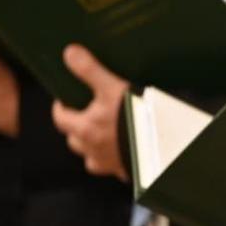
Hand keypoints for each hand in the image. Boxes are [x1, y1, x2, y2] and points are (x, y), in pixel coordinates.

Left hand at [50, 44, 129, 178]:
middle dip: (76, 128)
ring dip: (93, 146)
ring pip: (91, 156)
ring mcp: (108, 164)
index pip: (60, 118)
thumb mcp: (112, 88)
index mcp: (84, 129)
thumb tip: (69, 53)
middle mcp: (92, 150)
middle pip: (73, 140)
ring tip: (105, 133)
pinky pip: (113, 167)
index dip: (61, 108)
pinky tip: (125, 148)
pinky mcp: (125, 171)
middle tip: (87, 115)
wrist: (165, 145)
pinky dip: (115, 159)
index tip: (66, 100)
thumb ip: (89, 70)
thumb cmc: (137, 117)